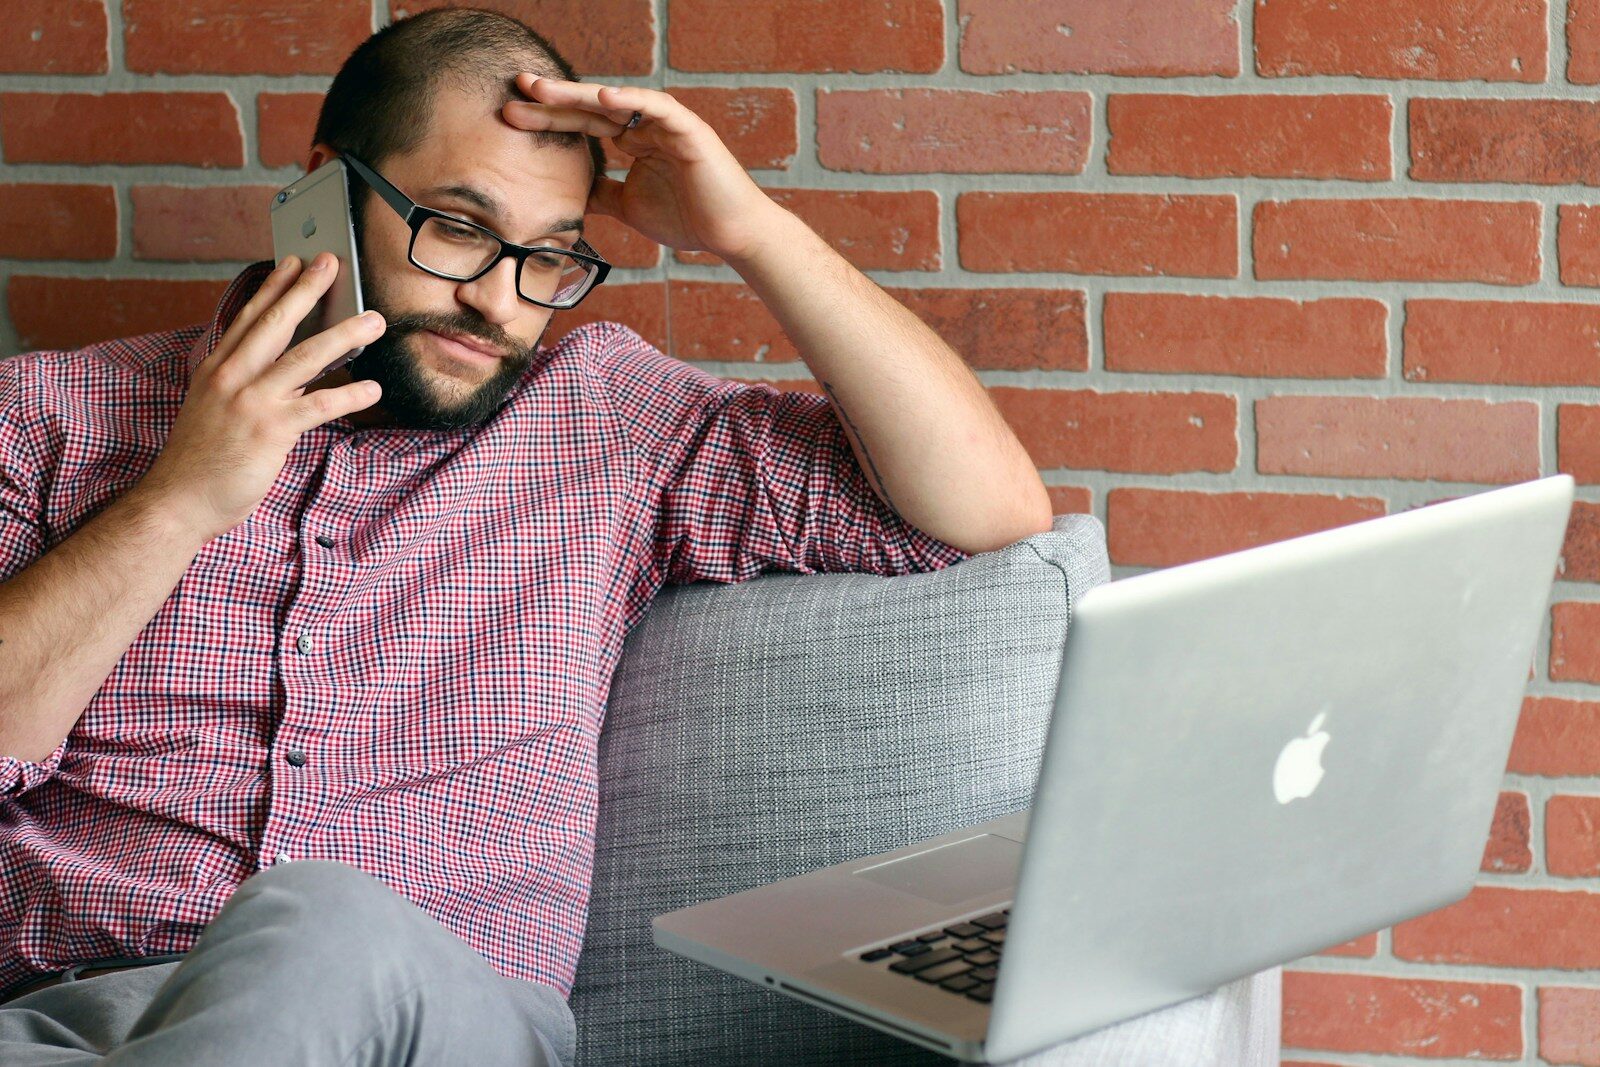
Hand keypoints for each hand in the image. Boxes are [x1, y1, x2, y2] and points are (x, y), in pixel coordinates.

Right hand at [139, 252, 385, 543]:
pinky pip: (319, 406)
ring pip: (305, 358)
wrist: (179, 501)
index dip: (273, 287)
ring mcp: (251, 402)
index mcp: (217, 369)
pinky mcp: (271, 430)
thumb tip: (293, 375)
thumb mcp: (216, 410)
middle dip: (306, 289)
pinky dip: (349, 395)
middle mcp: (231, 377)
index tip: (292, 261)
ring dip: (344, 335)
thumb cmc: (201, 460)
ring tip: (373, 320)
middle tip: (332, 263)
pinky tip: (373, 388)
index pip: (248, 318)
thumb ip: (250, 387)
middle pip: (275, 324)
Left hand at [500, 75, 784, 262]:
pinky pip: (658, 108)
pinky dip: (632, 101)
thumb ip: (602, 195)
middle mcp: (647, 126)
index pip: (583, 124)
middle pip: (592, 107)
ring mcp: (668, 125)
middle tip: (516, 86)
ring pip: (619, 102)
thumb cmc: (689, 220)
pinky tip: (603, 98)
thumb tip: (573, 195)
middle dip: (554, 98)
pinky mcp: (690, 130)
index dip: (549, 118)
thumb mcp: (629, 207)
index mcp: (634, 141)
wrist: (731, 235)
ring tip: (544, 90)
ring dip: (580, 94)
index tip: (511, 115)